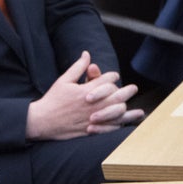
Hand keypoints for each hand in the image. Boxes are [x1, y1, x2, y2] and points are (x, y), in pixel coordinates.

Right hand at [25, 51, 143, 140]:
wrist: (42, 121)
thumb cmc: (52, 100)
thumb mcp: (63, 80)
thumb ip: (78, 67)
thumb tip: (87, 54)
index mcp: (86, 90)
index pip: (107, 80)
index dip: (112, 76)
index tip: (114, 76)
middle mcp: (92, 104)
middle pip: (116, 95)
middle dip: (127, 91)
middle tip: (133, 89)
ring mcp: (93, 118)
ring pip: (116, 113)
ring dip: (129, 112)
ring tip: (140, 111)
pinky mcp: (90, 129)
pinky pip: (109, 128)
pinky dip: (119, 126)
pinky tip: (125, 126)